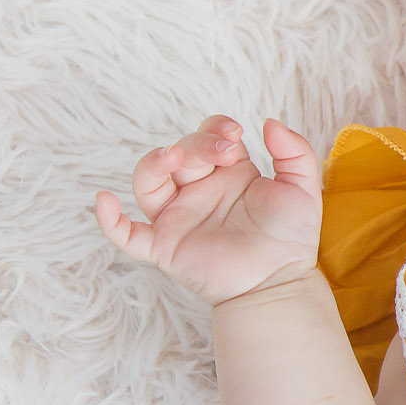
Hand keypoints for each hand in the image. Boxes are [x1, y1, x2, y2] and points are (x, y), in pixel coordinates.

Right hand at [95, 115, 323, 306]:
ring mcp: (179, 218)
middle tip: (223, 153)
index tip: (234, 136)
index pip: (207, 137)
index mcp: (228, 174)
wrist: (280, 282)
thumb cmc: (291, 239)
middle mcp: (199, 191)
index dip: (214, 129)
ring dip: (152, 165)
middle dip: (197, 145)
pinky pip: (127, 233)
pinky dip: (109, 220)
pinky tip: (103, 201)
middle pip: (179, 152)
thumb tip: (268, 122)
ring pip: (147, 183)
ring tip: (172, 158)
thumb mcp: (302, 188)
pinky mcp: (165, 247)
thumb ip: (295, 152)